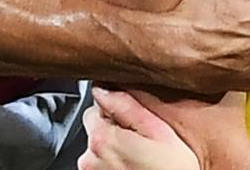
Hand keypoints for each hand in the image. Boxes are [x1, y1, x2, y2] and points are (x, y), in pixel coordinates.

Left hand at [80, 87, 199, 169]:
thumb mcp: (160, 133)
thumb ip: (128, 106)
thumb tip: (105, 87)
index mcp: (102, 138)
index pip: (95, 106)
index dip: (118, 109)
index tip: (136, 119)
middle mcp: (90, 158)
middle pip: (95, 128)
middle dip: (115, 129)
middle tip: (143, 140)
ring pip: (99, 149)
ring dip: (115, 149)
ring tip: (142, 157)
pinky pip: (102, 166)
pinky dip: (115, 165)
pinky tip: (137, 168)